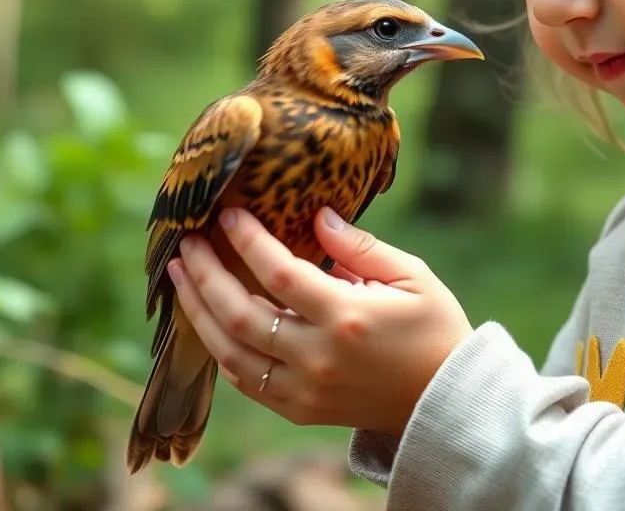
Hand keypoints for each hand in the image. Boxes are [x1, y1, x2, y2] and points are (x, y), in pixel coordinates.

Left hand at [168, 207, 472, 436]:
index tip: (228, 214)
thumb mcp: (411, 275)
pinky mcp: (300, 410)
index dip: (249, 240)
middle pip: (241, 314)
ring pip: (231, 352)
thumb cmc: (434, 327)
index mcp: (347, 316)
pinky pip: (246, 380)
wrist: (444, 399)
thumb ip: (360, 246)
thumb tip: (317, 215)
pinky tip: (208, 321)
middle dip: (206, 275)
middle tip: (187, 244)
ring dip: (199, 314)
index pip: (280, 272)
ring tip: (180, 279)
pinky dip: (221, 350)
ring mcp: (305, 390)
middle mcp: (318, 357)